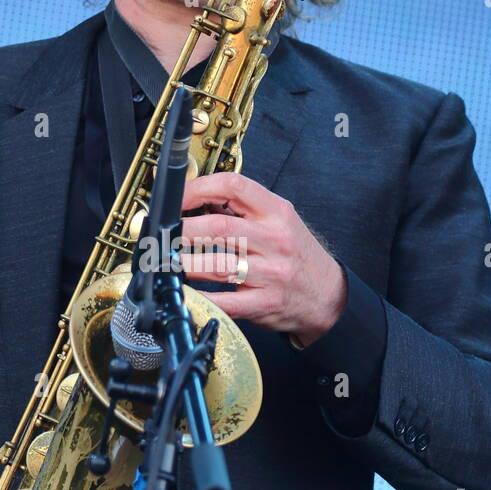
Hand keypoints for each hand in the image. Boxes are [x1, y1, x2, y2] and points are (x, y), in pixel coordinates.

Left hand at [179, 172, 346, 345]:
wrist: (329, 296)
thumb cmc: (298, 257)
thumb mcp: (281, 222)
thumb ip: (245, 211)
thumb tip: (198, 202)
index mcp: (277, 212)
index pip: (235, 186)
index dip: (199, 188)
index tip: (177, 198)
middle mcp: (275, 239)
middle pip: (219, 226)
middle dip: (182, 230)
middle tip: (161, 235)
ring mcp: (271, 273)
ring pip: (217, 264)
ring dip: (183, 263)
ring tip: (164, 261)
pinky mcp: (265, 302)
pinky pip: (226, 301)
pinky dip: (200, 297)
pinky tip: (184, 292)